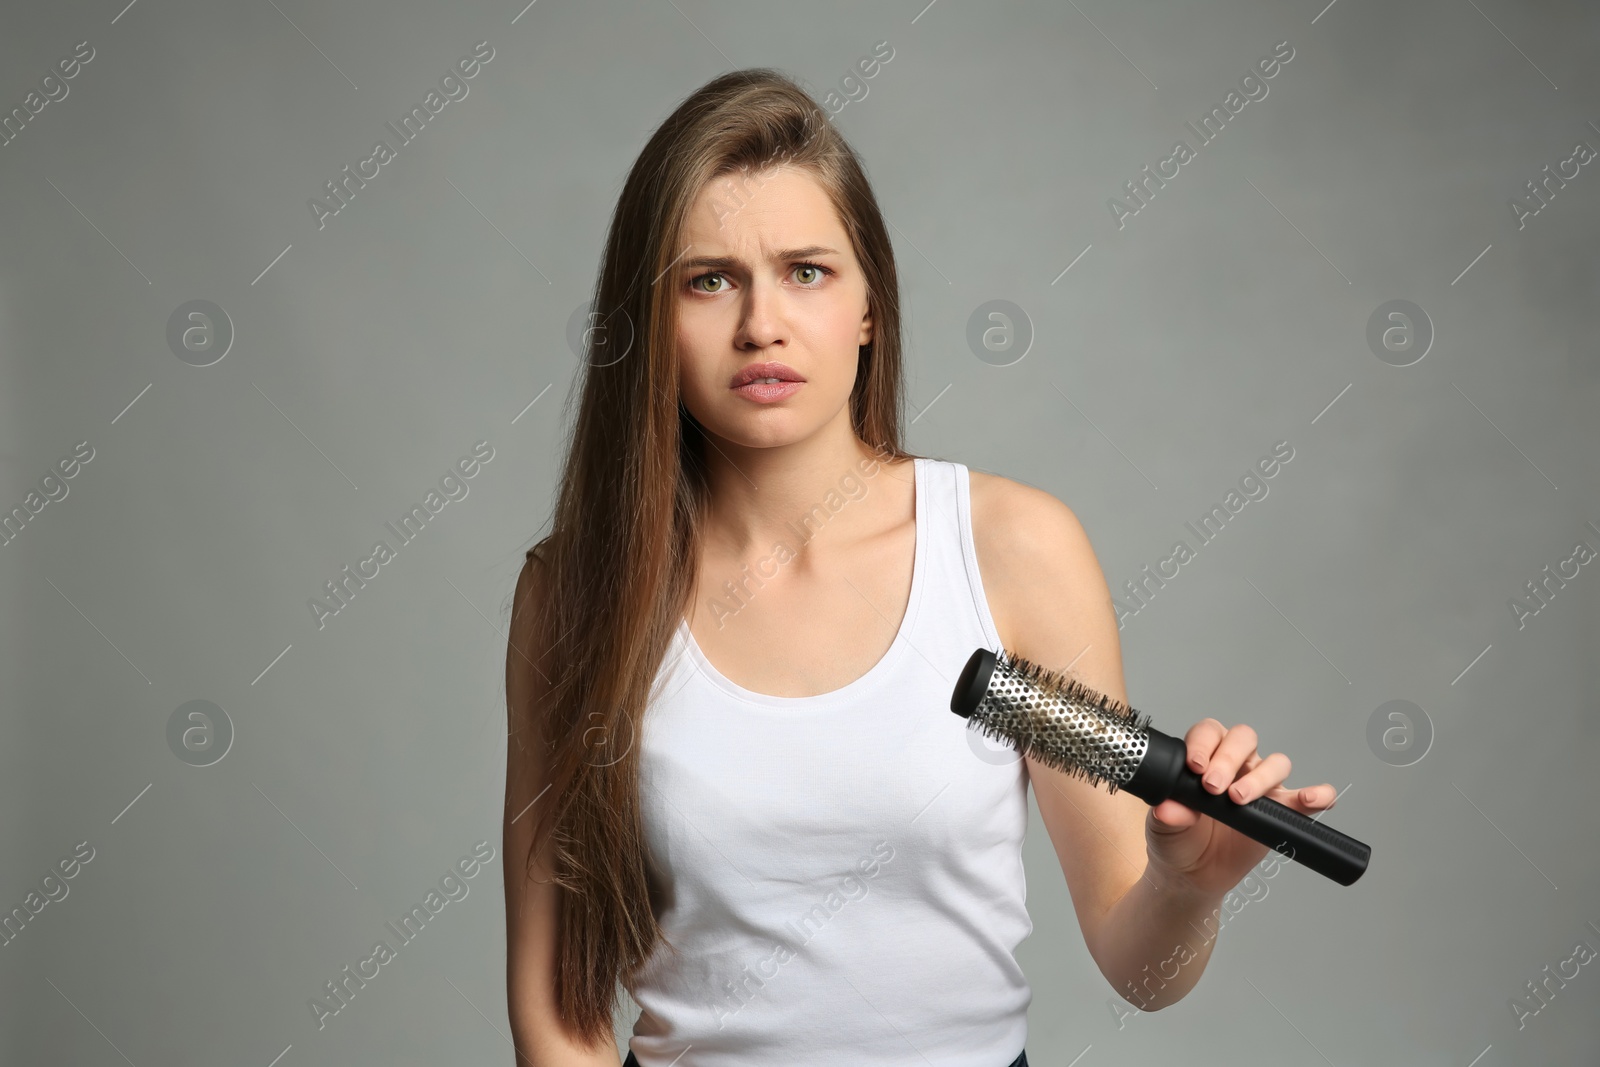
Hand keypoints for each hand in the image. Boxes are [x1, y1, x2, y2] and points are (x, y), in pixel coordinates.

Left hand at [1142, 717, 1336, 899]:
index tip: (1195, 766)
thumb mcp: (1163, 825)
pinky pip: (1305, 798)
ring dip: (1260, 778)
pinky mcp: (1281, 812)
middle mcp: (1236, 764)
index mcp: (1205, 757)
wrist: (1192, 873)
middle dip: (1229, 758)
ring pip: (1275, 763)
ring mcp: (1261, 786)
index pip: (1209, 733)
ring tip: (1240, 800)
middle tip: (1213, 786)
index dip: (1203, 744)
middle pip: (1244, 739)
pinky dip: (1316, 794)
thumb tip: (1169, 808)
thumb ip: (1168, 813)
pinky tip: (1311, 799)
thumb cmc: (1177, 838)